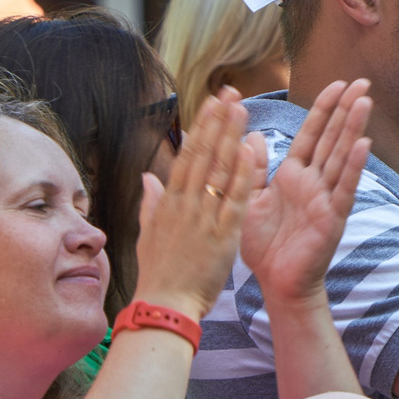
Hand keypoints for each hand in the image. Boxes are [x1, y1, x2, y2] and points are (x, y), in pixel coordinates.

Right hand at [133, 87, 262, 321]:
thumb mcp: (148, 235)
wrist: (165, 306)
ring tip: (243, 110)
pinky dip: (241, 175)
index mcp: (169, 203)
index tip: (212, 103)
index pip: (187, 155)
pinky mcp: (221, 236)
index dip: (201, 127)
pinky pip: (233, 199)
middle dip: (217, 121)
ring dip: (231, 137)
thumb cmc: (159, 275)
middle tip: (230, 92)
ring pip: (218, 170)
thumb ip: (151, 204)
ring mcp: (203, 218)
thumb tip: (148, 178)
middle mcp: (185, 204)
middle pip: (202, 154)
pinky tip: (250, 151)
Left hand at [243, 79, 372, 307]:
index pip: (311, 134)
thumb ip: (253, 168)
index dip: (323, 109)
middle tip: (362, 81)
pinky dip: (354, 167)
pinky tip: (364, 144)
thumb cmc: (264, 246)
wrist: (276, 283)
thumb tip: (252, 136)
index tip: (336, 84)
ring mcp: (326, 199)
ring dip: (353, 129)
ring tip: (365, 101)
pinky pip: (344, 189)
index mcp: (293, 175)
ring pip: (341, 157)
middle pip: (332, 138)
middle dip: (345, 109)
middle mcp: (313, 183)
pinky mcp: (332, 218)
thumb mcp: (249, 199)